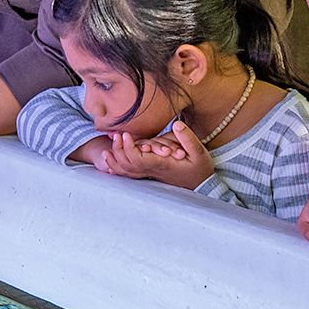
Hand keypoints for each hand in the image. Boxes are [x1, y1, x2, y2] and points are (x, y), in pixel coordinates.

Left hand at [96, 128, 215, 188]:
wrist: (201, 183)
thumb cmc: (200, 167)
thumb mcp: (199, 152)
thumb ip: (188, 138)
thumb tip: (176, 124)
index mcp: (162, 164)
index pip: (138, 159)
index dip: (128, 148)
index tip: (126, 134)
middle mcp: (152, 170)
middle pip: (127, 165)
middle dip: (118, 151)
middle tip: (115, 135)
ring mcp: (150, 173)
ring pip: (126, 172)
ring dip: (115, 161)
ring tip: (107, 149)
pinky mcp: (150, 173)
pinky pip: (130, 174)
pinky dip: (119, 168)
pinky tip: (112, 162)